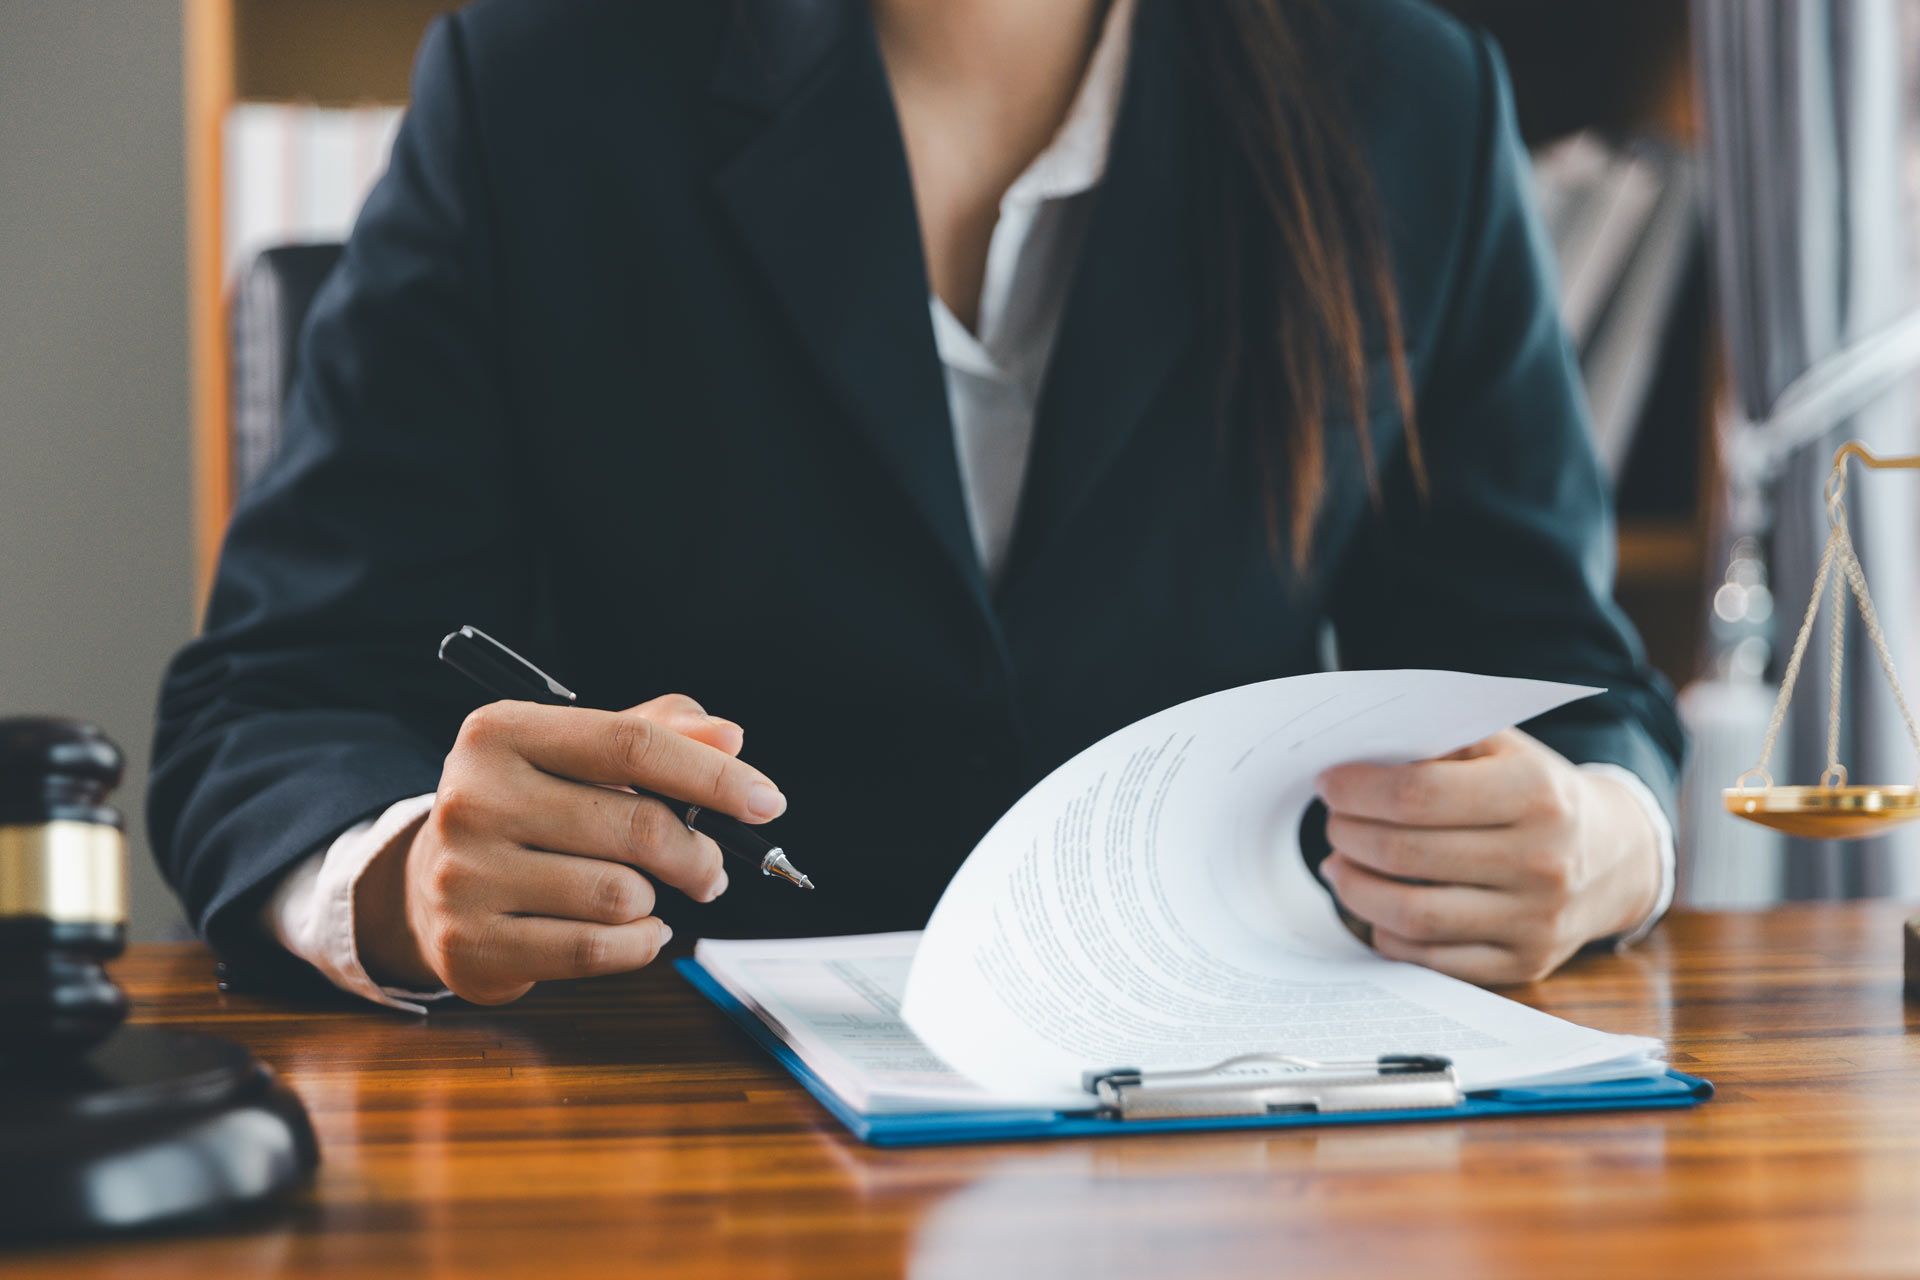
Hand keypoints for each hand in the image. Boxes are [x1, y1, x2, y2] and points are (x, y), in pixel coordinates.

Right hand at [355, 693, 784, 1003]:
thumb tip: (729, 735)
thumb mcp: (580, 753)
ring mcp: (466, 876)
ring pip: (621, 894)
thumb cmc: (530, 807)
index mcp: (501, 733)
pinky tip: (637, 928)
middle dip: (698, 855)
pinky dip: (639, 942)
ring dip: (656, 899)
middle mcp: (472, 799)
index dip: (713, 776)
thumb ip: (659, 733)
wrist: (432, 883)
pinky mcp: (471, 945)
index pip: (631, 745)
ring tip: (645, 892)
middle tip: (711, 869)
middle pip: (637, 827)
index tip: (768, 802)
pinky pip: (596, 949)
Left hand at [1315, 729, 1659, 984]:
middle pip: (1406, 854)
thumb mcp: (1504, 747)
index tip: (1328, 784)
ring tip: (1338, 865)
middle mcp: (1541, 861)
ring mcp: (1535, 920)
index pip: (1418, 794)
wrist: (1613, 856)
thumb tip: (1356, 755)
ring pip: (1411, 915)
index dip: (1359, 790)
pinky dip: (1387, 933)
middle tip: (1332, 823)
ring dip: (1356, 889)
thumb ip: (1438, 742)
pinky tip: (1375, 907)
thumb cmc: (1535, 792)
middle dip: (1349, 836)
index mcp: (1535, 793)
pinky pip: (1431, 959)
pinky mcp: (1524, 964)